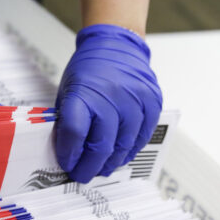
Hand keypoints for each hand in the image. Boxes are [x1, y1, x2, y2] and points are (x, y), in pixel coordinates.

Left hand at [55, 24, 161, 182]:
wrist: (117, 45)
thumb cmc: (89, 68)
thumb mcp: (68, 90)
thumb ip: (68, 120)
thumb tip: (67, 152)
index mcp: (84, 93)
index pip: (75, 133)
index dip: (70, 154)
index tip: (67, 164)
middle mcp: (112, 97)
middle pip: (101, 145)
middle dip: (89, 167)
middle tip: (82, 175)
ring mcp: (135, 101)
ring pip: (124, 146)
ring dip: (111, 163)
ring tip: (101, 169)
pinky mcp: (152, 104)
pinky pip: (142, 137)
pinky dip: (130, 150)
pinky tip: (120, 155)